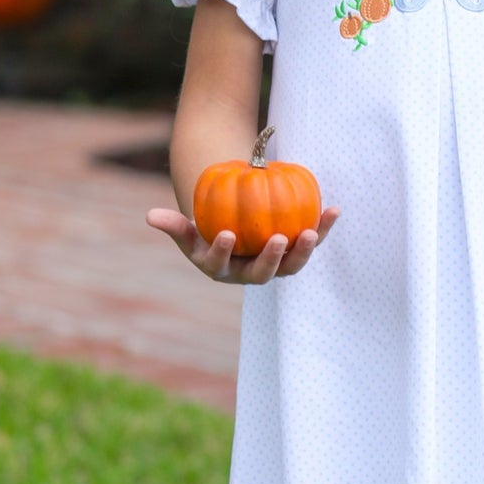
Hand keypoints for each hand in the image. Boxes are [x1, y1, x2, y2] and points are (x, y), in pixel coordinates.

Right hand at [145, 204, 340, 283]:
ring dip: (304, 249)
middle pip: (264, 272)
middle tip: (279, 239)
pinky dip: (323, 227)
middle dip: (273, 259)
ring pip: (292, 263)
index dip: (223, 252)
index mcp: (222, 270)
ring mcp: (276, 266)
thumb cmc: (206, 227)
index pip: (221, 264)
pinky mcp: (295, 253)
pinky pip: (311, 240)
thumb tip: (150, 216)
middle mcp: (251, 273)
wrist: (233, 230)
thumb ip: (172, 224)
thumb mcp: (188, 228)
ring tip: (310, 230)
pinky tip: (334, 209)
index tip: (226, 234)